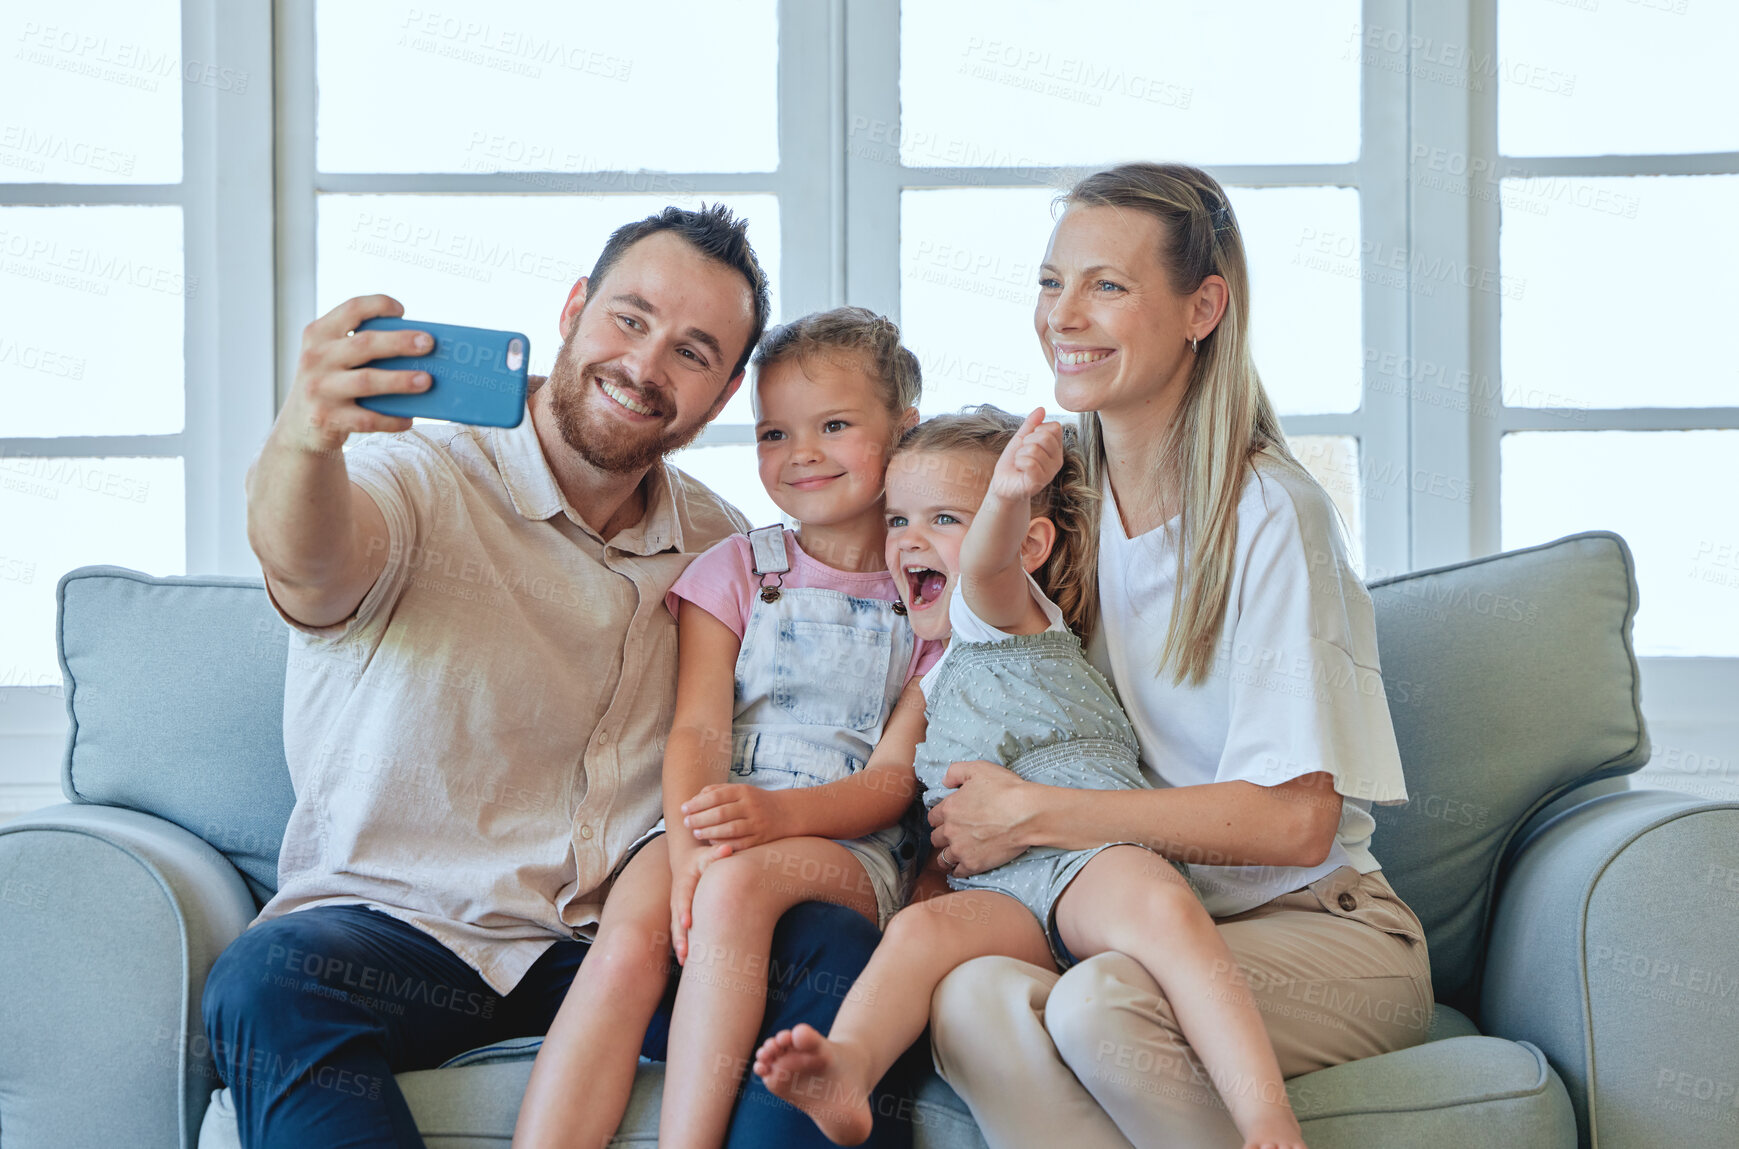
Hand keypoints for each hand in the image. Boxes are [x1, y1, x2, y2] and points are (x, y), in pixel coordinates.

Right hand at [277, 295, 433, 454]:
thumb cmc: (330, 384)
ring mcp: (319, 389)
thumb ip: (361, 347)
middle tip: (429, 343)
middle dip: (400, 342)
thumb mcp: (332, 358)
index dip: (379, 305)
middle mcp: (315, 358)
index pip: (352, 309)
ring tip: (427, 380)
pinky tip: (408, 418)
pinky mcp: (327, 419)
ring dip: (400, 380)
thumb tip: (416, 348)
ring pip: (367, 381)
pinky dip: (391, 419)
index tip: (402, 311)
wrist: (298, 427)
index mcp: (318, 334)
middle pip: (364, 344)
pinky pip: (367, 418)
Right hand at [669, 839, 733, 965]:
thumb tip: (728, 849)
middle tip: (685, 953)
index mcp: (683, 884)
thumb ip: (717, 852)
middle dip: (680, 936)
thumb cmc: (700, 858)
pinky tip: (689, 962)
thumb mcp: (707, 853)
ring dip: (680, 945)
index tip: (687, 923)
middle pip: (677, 919)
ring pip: (677, 929)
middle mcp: (677, 899)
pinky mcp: (681, 917)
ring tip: (685, 962)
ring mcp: (678, 910)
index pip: (683, 899)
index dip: (684, 911)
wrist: (687, 862)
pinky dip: (683, 945)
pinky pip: (680, 933)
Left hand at [681, 783, 789, 851]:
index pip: (716, 796)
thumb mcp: (739, 790)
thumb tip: (694, 799)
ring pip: (729, 829)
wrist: (785, 813)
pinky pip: (739, 843)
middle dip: (700, 819)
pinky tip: (711, 842)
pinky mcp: (760, 839)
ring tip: (696, 833)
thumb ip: (716, 791)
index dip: (697, 803)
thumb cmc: (754, 801)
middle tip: (686, 823)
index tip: (684, 809)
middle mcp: (751, 806)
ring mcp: (757, 823)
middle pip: (721, 813)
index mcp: (744, 791)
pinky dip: (723, 843)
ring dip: (709, 832)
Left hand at [928, 760, 1037, 875]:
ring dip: (946, 855)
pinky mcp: (973, 864)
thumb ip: (955, 772)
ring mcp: (961, 849)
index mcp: (949, 808)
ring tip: (955, 852)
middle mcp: (950, 830)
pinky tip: (963, 866)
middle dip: (943, 836)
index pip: (933, 817)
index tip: (948, 818)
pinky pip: (957, 872)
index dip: (941, 817)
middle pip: (936, 838)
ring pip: (942, 858)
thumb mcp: (978, 769)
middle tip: (954, 834)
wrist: (1026, 814)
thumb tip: (945, 782)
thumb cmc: (1005, 790)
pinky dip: (959, 870)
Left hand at [988, 408, 1064, 503]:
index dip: (1037, 429)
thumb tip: (1041, 409)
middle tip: (1022, 453)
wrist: (1003, 483)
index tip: (1029, 441)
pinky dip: (1018, 463)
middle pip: (1045, 436)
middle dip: (1026, 442)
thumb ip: (1031, 424)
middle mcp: (1057, 460)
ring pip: (1034, 449)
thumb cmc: (1013, 462)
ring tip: (1020, 463)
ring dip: (1020, 454)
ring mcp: (1050, 472)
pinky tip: (1020, 470)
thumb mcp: (1021, 438)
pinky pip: (1029, 463)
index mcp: (1056, 448)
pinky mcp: (1039, 482)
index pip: (1055, 427)